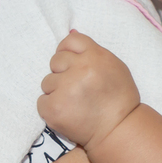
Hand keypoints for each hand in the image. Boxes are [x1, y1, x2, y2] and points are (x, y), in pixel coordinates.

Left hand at [38, 31, 140, 150]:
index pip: (69, 41)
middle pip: (55, 61)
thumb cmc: (119, 98)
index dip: (67, 52)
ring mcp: (66, 89)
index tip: (71, 65)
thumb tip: (70, 32)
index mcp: (96, 56)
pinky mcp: (54, 108)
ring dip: (56, 91)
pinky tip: (67, 113)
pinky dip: (51, 108)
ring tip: (74, 103)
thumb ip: (92, 51)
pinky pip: (42, 101)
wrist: (118, 130)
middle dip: (62, 73)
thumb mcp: (114, 66)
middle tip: (77, 88)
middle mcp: (81, 69)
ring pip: (47, 81)